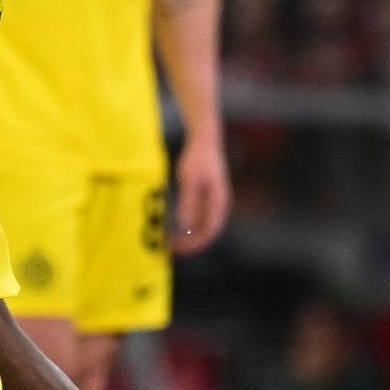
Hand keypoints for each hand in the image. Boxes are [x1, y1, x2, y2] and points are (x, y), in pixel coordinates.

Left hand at [173, 134, 231, 252]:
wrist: (204, 140)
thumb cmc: (197, 158)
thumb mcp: (189, 181)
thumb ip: (188, 203)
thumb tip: (184, 226)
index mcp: (219, 202)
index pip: (209, 231)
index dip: (195, 244)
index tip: (178, 249)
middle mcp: (219, 205)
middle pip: (207, 232)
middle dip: (190, 244)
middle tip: (171, 250)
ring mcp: (214, 202)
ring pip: (203, 227)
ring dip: (189, 237)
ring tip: (170, 242)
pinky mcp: (206, 198)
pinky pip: (199, 219)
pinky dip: (188, 227)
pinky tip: (175, 229)